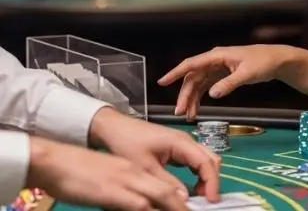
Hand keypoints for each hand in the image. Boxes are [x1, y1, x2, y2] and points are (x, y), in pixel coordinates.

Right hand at [27, 136, 189, 210]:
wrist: (56, 161)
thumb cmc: (79, 172)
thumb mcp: (108, 181)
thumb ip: (125, 193)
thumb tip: (141, 206)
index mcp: (135, 171)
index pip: (166, 186)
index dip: (181, 200)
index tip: (190, 208)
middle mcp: (136, 174)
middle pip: (169, 191)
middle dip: (185, 206)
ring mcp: (126, 181)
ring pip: (160, 196)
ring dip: (175, 207)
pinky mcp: (113, 191)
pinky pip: (140, 204)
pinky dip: (152, 209)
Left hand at [88, 107, 220, 200]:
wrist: (114, 127)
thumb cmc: (128, 143)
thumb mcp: (145, 167)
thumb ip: (166, 183)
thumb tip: (184, 199)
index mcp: (181, 143)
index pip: (206, 163)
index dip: (212, 182)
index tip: (211, 201)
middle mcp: (186, 141)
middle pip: (210, 159)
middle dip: (212, 180)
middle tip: (205, 200)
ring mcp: (182, 143)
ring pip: (204, 159)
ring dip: (205, 177)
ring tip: (198, 196)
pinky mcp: (176, 147)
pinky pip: (195, 160)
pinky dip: (198, 173)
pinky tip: (189, 186)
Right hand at [158, 45, 294, 119]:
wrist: (277, 60)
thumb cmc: (263, 62)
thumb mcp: (247, 74)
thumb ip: (229, 84)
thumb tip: (212, 94)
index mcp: (218, 56)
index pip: (192, 64)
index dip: (175, 73)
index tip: (162, 82)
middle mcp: (214, 61)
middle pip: (193, 78)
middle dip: (185, 95)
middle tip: (180, 112)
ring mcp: (218, 68)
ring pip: (198, 84)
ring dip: (192, 99)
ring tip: (188, 116)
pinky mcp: (222, 75)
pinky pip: (206, 87)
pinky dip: (201, 98)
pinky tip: (197, 110)